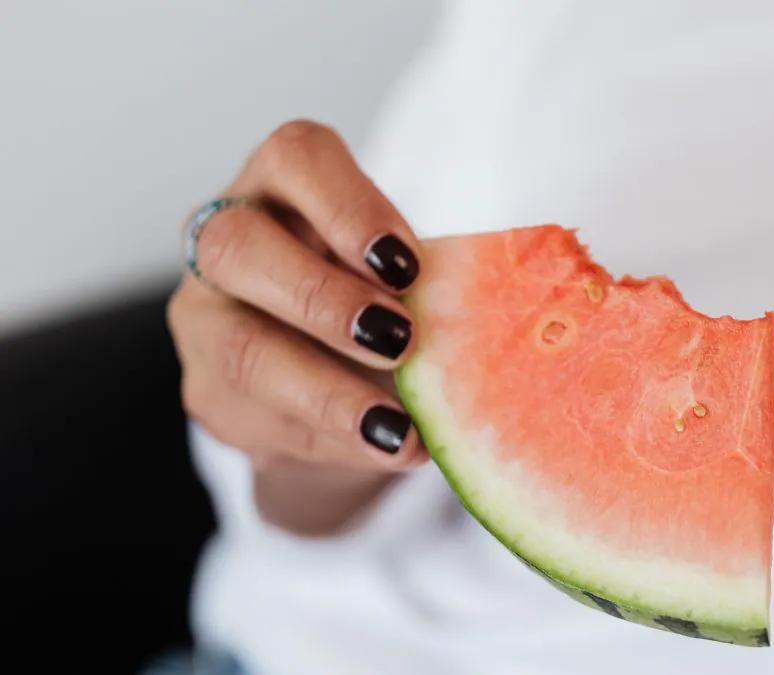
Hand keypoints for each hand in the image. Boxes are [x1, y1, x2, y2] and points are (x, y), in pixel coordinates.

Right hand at [168, 120, 426, 532]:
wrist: (324, 377)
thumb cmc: (375, 294)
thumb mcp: (400, 272)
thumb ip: (425, 279)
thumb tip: (488, 317)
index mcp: (280, 184)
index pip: (295, 157)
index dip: (348, 207)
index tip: (407, 264)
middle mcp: (223, 238)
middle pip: (238, 247)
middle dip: (323, 298)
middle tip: (400, 339)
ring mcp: (204, 317)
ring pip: (242, 348)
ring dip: (329, 391)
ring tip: (399, 426)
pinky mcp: (209, 392)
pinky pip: (260, 419)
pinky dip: (335, 440)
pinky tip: (390, 448)